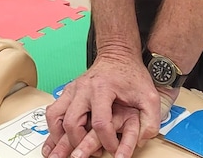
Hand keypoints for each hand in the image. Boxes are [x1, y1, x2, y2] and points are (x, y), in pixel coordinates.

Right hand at [41, 55, 174, 157]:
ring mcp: (72, 89)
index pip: (99, 123)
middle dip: (78, 143)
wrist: (118, 55)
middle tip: (89, 154)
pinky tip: (58, 138)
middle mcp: (82, 89)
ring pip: (55, 116)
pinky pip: (52, 111)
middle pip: (71, 122)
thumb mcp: (149, 96)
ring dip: (58, 136)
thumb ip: (150, 120)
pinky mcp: (67, 92)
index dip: (108, 141)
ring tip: (65, 150)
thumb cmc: (131, 75)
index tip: (115, 150)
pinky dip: (53, 127)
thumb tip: (142, 140)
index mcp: (102, 88)